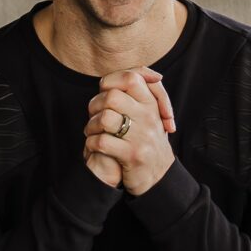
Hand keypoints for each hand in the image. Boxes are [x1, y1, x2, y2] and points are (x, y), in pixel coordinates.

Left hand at [84, 69, 174, 194]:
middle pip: (112, 97)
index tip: (105, 93)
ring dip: (91, 125)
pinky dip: (91, 143)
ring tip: (92, 132)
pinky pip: (101, 141)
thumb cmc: (146, 142)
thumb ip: (139, 95)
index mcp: (152, 104)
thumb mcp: (150, 115)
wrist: (159, 177)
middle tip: (94, 115)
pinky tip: (94, 146)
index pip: (130, 78)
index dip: (110, 81)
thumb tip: (128, 74)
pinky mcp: (132, 155)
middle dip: (95, 105)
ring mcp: (141, 136)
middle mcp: (149, 117)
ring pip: (105, 118)